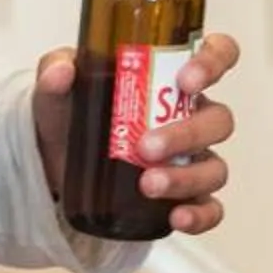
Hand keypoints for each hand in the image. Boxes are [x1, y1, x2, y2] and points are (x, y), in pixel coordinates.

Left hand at [32, 34, 240, 236]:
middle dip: (187, 134)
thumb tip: (61, 73)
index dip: (214, 63)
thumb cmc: (71, 113)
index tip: (186, 80)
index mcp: (172, 78)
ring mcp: (191, 160)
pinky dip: (200, 215)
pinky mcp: (183, 198)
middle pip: (217, 120)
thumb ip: (55, 69)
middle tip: (146, 147)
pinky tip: (176, 217)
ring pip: (214, 167)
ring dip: (187, 177)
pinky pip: (210, 209)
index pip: (217, 55)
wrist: (54, 164)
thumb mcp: (58, 87)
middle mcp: (191, 117)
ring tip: (147, 185)